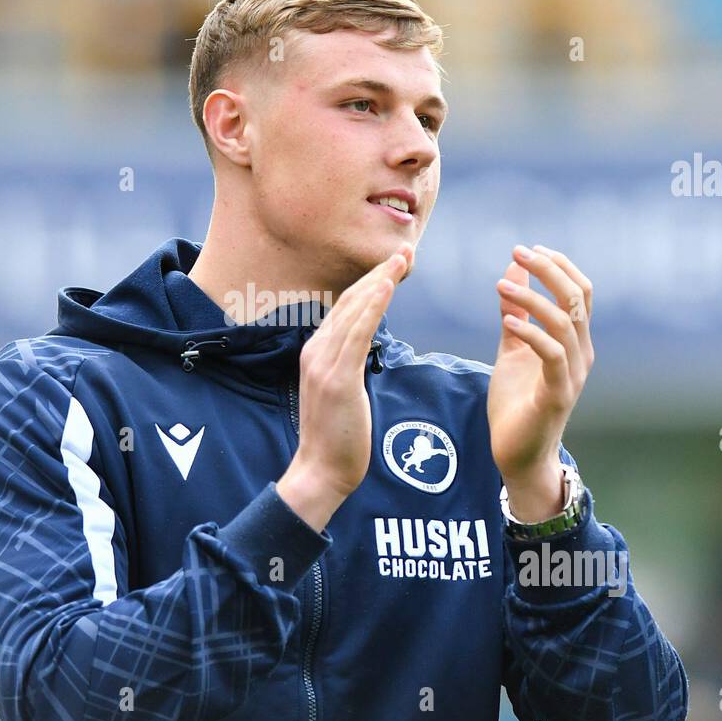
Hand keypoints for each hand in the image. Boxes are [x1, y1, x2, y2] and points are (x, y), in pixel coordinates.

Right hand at [276, 242, 412, 530]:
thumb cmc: (336, 437)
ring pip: (354, 310)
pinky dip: (372, 306)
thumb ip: (347, 364)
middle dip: (379, 273)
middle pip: (350, 300)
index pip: (346, 307)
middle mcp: (316, 350)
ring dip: (380, 281)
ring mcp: (324, 363)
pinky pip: (356, 333)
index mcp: (317, 352)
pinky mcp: (337, 378)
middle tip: (405, 250)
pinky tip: (386, 287)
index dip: (371, 283)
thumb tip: (362, 347)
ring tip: (402, 259)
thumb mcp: (340, 391)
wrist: (320, 470)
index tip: (394, 265)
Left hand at [488, 244, 594, 520]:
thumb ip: (515, 313)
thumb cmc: (518, 403)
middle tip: (519, 253)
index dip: (559, 266)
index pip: (580, 292)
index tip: (530, 249)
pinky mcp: (557, 395)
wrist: (519, 455)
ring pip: (564, 323)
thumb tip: (511, 273)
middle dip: (549, 270)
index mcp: (574, 341)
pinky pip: (552, 356)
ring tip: (501, 284)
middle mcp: (581, 354)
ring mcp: (572, 375)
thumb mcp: (512, 349)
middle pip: (576, 299)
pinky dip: (531, 334)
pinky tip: (508, 322)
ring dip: (532, 299)